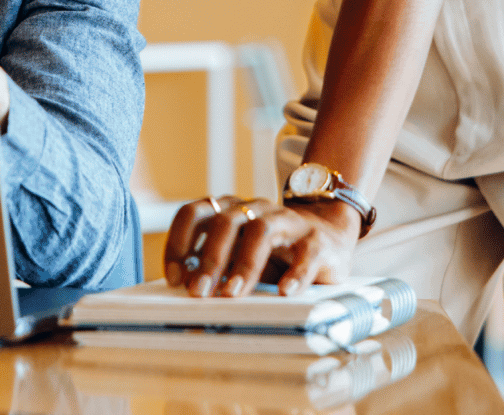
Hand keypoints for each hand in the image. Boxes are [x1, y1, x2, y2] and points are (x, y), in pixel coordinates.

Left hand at [161, 195, 360, 297]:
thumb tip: (188, 289)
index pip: (194, 213)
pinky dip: (295, 273)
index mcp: (229, 210)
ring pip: (261, 231)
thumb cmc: (274, 252)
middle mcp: (255, 209)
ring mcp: (286, 221)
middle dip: (209, 259)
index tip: (174, 277)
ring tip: (233, 294)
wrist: (328, 237)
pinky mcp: (316, 239)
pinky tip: (285, 292)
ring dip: (244, 264)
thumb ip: (216, 267)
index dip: (178, 243)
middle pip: (225, 223)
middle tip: (199, 292)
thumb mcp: (238, 256)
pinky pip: (305, 252)